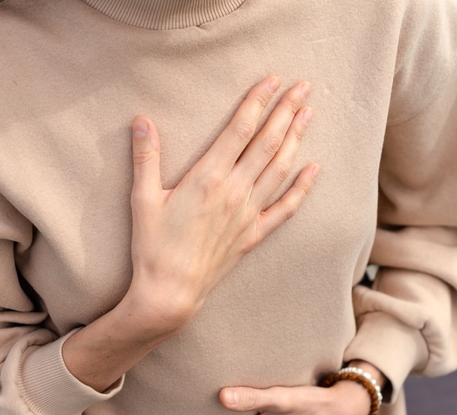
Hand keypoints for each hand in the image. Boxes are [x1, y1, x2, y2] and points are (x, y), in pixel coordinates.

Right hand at [123, 76, 318, 332]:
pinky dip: (301, 188)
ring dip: (296, 139)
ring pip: (280, 169)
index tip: (273, 80)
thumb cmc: (153, 247)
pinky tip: (314, 170)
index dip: (258, 102)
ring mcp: (247, 214)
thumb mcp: (142, 199)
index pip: (239, 130)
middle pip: (267, 143)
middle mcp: (234, 192)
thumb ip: (145, 158)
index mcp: (207, 177)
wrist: (170, 293)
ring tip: (308, 114)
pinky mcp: (252, 235)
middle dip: (286, 111)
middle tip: (304, 87)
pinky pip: (285, 208)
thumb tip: (142, 121)